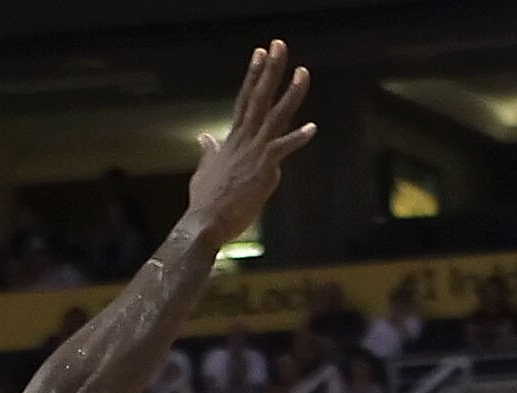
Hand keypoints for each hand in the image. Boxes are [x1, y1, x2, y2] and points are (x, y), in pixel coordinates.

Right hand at [182, 42, 315, 246]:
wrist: (205, 222)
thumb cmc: (205, 202)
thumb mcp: (204, 170)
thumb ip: (208, 152)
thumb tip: (204, 138)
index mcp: (232, 140)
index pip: (244, 100)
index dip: (253, 76)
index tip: (260, 54)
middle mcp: (243, 140)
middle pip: (259, 98)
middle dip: (269, 71)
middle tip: (278, 46)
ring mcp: (254, 152)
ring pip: (275, 116)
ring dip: (290, 94)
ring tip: (302, 72)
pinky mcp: (264, 169)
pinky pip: (282, 148)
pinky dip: (297, 137)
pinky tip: (312, 127)